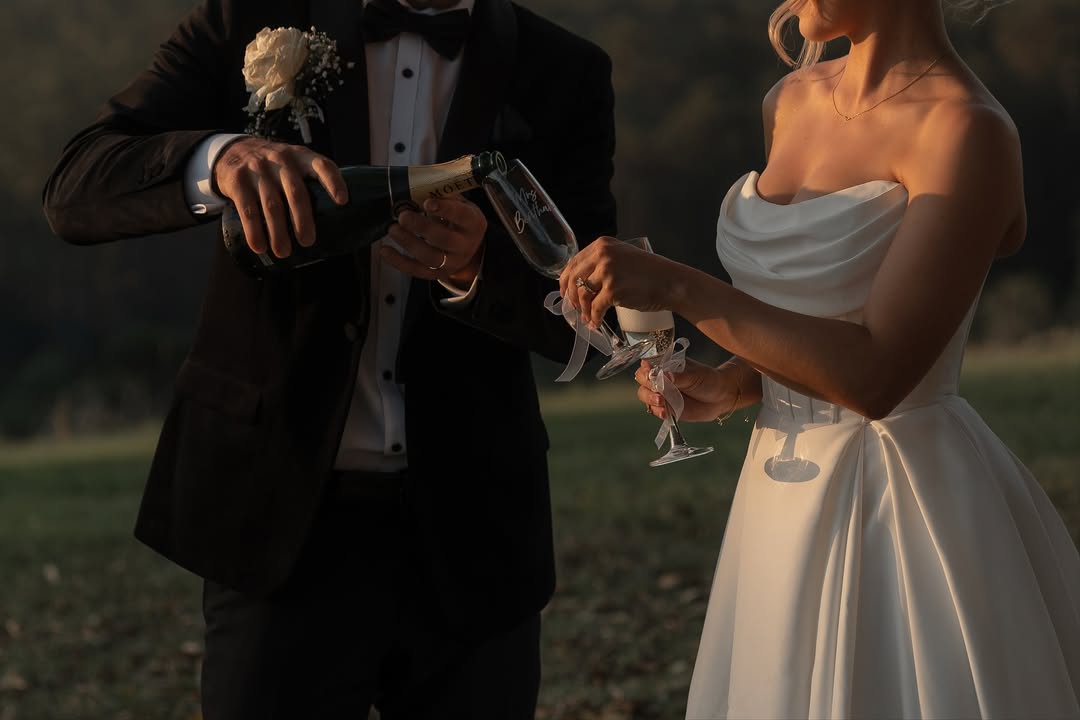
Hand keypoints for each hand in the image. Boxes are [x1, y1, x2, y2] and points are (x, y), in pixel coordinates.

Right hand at [213, 136, 346, 257]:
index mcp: (301, 157)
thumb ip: (310, 181)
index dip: (334, 182)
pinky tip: (259, 246)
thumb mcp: (294, 163)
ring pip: (272, 205)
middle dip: (303, 220)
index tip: (342, 201)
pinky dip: (254, 231)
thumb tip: (336, 220)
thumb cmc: (274, 167)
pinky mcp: (238, 182)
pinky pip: (248, 210)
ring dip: (278, 232)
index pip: (322, 165)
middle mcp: (281, 160)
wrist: (233, 150)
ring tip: (284, 252)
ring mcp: (258, 170)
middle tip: (308, 242)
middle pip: (296, 193)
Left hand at [381, 196, 487, 285]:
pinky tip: (384, 250)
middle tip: (402, 216)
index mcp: (473, 223)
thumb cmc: (458, 220)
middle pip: (444, 239)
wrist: (467, 248)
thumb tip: (419, 184)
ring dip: (408, 243)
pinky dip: (398, 261)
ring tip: (392, 229)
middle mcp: (465, 245)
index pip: (462, 216)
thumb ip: (444, 196)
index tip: (427, 203)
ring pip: (430, 257)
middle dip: (421, 227)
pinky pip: (417, 271)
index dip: (445, 209)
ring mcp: (451, 262)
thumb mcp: (460, 204)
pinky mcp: (436, 273)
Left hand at [557, 236, 673, 327]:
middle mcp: (603, 255)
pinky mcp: (613, 290)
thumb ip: (602, 262)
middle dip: (572, 297)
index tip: (564, 291)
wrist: (670, 282)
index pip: (574, 262)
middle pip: (574, 279)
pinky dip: (594, 318)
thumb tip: (581, 281)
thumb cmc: (649, 272)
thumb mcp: (622, 256)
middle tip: (574, 308)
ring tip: (588, 318)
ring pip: (583, 295)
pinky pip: (595, 308)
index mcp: (602, 245)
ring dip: (583, 310)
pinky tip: (596, 322)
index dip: (565, 280)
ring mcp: (607, 272)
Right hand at [635, 357, 739, 421]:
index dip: (645, 371)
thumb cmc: (709, 380)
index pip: (647, 366)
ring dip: (650, 400)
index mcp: (665, 366)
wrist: (722, 396)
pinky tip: (664, 413)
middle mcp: (661, 380)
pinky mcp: (667, 409)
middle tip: (658, 393)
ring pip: (646, 397)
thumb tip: (663, 375)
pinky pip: (656, 411)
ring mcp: (662, 395)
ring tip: (661, 402)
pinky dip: (657, 412)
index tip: (648, 373)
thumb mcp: (694, 375)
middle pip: (643, 383)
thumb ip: (678, 377)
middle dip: (647, 388)